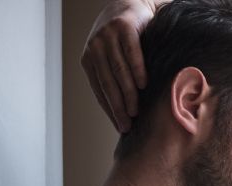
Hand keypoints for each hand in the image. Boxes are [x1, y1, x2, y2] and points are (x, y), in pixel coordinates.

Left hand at [81, 0, 157, 132]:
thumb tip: (122, 109)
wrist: (131, 3)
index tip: (120, 127)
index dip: (109, 110)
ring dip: (128, 93)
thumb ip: (112, 75)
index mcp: (88, 59)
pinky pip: (131, 53)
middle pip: (108, 83)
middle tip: (127, 125)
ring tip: (136, 110)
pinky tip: (143, 84)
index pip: (98, 90)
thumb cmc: (123, 35)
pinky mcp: (124, 27)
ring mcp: (108, 36)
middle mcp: (95, 48)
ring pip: (118, 71)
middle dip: (118, 107)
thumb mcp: (110, 54)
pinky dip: (137, 70)